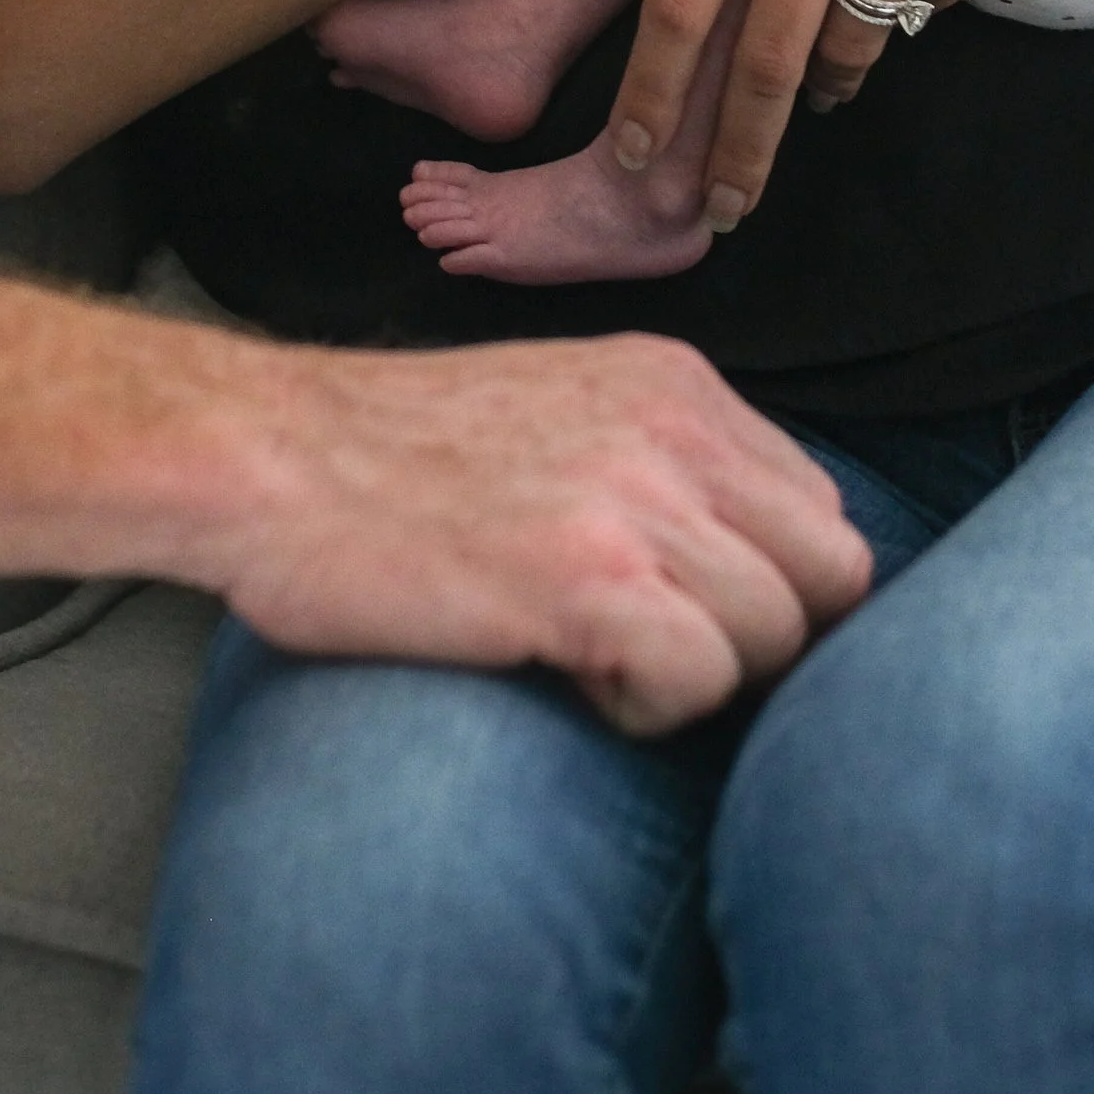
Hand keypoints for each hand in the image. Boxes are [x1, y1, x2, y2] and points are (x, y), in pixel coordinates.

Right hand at [211, 330, 871, 733]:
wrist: (265, 457)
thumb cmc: (391, 460)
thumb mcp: (562, 412)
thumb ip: (663, 465)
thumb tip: (755, 564)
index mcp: (677, 384)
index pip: (820, 511)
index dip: (775, 589)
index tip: (698, 621)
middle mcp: (676, 428)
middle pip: (828, 577)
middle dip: (762, 641)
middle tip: (659, 656)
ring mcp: (636, 499)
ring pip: (774, 637)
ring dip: (696, 677)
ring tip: (593, 658)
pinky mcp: (587, 579)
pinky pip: (701, 681)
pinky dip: (647, 708)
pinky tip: (570, 678)